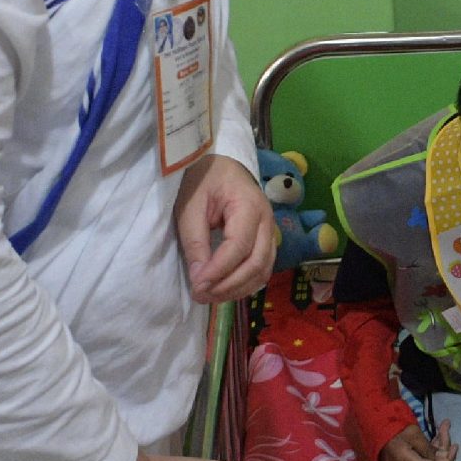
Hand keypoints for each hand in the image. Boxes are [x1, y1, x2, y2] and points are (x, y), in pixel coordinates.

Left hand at [173, 154, 275, 304]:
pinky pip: (262, 269)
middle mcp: (267, 221)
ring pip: (263, 270)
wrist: (220, 164)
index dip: (219, 270)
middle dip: (228, 285)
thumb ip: (195, 241)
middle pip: (256, 263)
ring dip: (238, 289)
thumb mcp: (190, 206)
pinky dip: (245, 284)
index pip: (239, 247)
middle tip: (201, 296)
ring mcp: (270, 231)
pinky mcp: (266, 240)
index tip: (197, 285)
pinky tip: (225, 289)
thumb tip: (199, 279)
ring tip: (210, 296)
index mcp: (249, 206)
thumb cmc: (203, 180)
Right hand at [379, 421, 457, 460]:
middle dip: (443, 445)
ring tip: (444, 425)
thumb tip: (441, 458)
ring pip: (428, 459)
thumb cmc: (393, 429)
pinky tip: (436, 433)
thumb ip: (429, 448)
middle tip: (446, 426)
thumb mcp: (413, 434)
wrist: (375, 429)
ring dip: (437, 444)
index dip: (447, 460)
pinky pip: (421, 458)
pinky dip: (429, 447)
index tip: (456, 446)